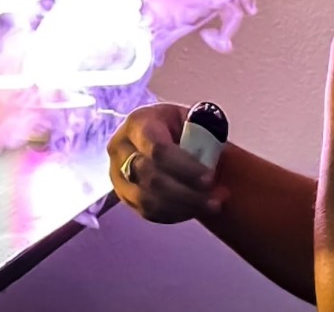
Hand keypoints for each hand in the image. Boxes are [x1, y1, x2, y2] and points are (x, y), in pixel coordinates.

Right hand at [107, 103, 225, 223]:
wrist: (160, 137)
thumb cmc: (179, 126)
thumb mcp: (192, 117)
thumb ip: (204, 130)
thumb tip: (213, 144)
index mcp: (138, 122)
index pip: (157, 149)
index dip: (184, 167)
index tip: (210, 178)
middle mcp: (120, 148)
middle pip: (150, 177)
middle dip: (185, 192)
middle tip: (215, 198)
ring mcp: (118, 175)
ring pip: (147, 200)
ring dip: (183, 207)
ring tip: (212, 205)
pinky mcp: (124, 196)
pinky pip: (148, 212)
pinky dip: (175, 214)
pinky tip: (196, 209)